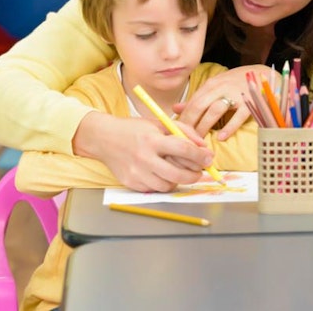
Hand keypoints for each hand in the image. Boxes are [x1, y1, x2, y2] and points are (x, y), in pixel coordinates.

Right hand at [73, 112, 213, 191]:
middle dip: (195, 175)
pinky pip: (154, 189)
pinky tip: (161, 173)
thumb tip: (203, 147)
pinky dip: (163, 183)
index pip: (183, 149)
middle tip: (200, 172)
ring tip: (178, 171)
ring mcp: (136, 172)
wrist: (103, 138)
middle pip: (178, 174)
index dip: (200, 155)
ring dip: (179, 180)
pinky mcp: (130, 183)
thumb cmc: (135, 129)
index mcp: (152, 139)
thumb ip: (184, 132)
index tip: (209, 158)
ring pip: (168, 185)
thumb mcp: (159, 122)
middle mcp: (143, 157)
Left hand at [176, 65, 267, 138]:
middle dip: (190, 123)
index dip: (183, 118)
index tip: (176, 132)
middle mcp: (221, 87)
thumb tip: (175, 108)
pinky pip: (237, 116)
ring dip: (205, 126)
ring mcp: (235, 94)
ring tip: (199, 140)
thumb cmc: (238, 82)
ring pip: (215, 110)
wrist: (264, 75)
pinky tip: (221, 138)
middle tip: (184, 139)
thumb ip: (198, 97)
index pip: (192, 102)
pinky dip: (229, 127)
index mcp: (211, 84)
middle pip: (199, 105)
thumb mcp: (217, 85)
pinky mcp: (249, 102)